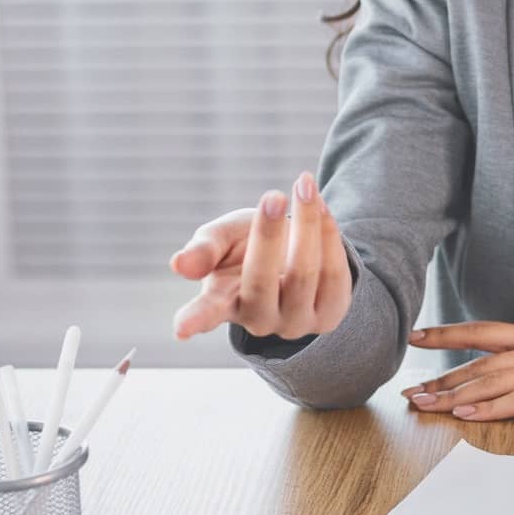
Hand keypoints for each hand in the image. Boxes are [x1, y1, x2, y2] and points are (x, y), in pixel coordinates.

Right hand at [170, 172, 351, 340]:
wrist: (295, 252)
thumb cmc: (246, 246)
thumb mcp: (222, 239)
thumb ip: (204, 249)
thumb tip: (179, 265)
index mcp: (222, 302)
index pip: (206, 313)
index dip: (193, 320)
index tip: (180, 329)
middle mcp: (258, 319)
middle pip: (262, 281)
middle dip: (268, 235)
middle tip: (273, 196)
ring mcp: (295, 322)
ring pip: (303, 274)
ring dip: (306, 224)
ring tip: (303, 185)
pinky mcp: (329, 314)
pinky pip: (334, 274)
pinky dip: (329, 235)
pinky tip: (321, 208)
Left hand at [401, 318, 513, 420]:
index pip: (485, 330)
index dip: (448, 333)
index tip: (417, 335)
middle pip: (479, 360)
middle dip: (441, 376)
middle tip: (409, 391)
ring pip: (492, 381)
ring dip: (454, 395)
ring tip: (425, 405)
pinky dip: (490, 408)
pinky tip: (467, 415)